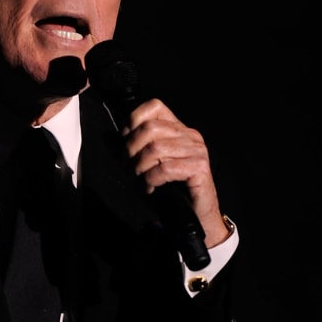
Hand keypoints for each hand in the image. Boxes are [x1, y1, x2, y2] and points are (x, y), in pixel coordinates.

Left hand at [124, 98, 229, 246]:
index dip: (133, 119)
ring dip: (140, 167)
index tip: (125, 139)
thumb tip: (122, 135)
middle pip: (150, 128)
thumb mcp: (156, 161)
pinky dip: (151, 179)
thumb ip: (145, 144)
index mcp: (178, 128)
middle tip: (130, 167)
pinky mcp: (199, 168)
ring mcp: (197, 150)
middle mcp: (189, 135)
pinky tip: (150, 187)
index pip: (155, 106)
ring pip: (155, 148)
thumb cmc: (173, 188)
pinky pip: (165, 168)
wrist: (197, 214)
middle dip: (132, 149)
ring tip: (139, 179)